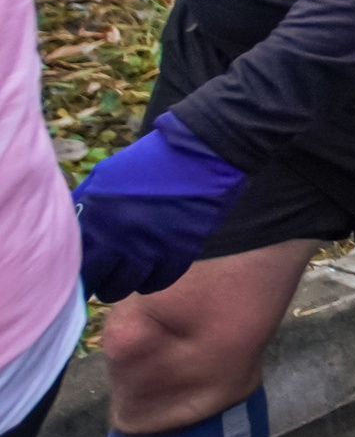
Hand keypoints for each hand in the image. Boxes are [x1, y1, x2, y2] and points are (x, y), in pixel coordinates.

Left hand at [72, 115, 246, 302]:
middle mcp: (122, 237)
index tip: (80, 271)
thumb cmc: (150, 160)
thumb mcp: (105, 176)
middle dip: (97, 283)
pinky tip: (149, 276)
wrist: (201, 150)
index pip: (76, 263)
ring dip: (123, 285)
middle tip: (101, 278)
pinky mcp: (182, 251)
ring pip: (128, 286)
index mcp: (97, 217)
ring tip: (123, 279)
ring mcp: (154, 246)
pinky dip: (152, 282)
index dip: (76, 272)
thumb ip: (85, 205)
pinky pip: (161, 281)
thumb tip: (71, 231)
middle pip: (99, 282)